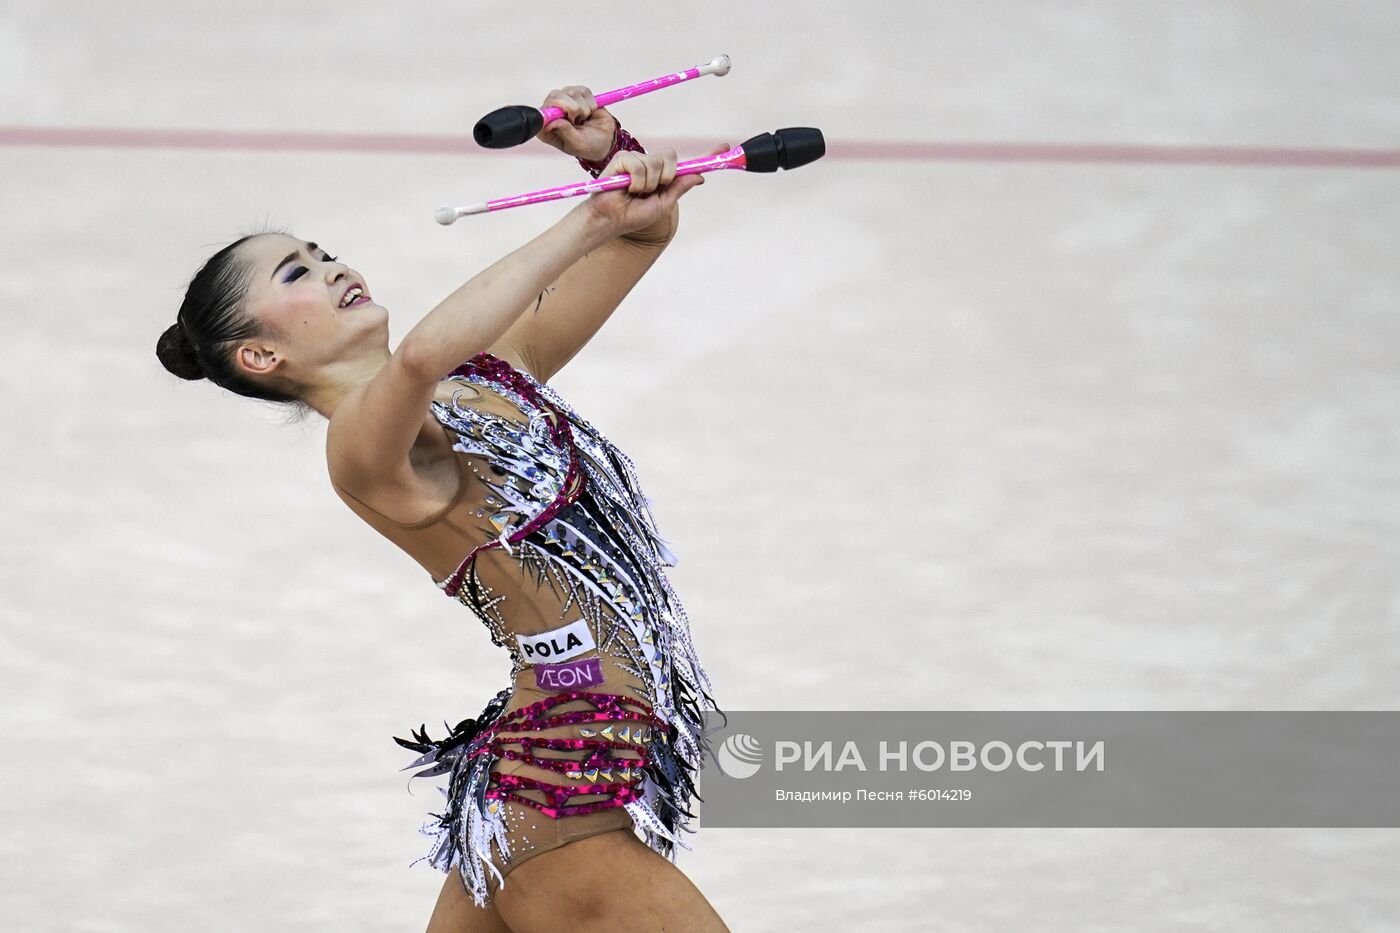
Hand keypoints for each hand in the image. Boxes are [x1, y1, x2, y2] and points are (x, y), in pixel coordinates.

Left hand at [536, 86, 616, 161]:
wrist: (606, 140)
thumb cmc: (589, 146)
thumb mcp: (577, 144)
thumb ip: (565, 132)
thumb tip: (552, 123)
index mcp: (547, 127)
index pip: (543, 112)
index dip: (556, 111)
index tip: (570, 119)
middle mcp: (554, 112)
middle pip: (556, 96)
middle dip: (572, 108)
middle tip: (577, 121)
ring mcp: (565, 101)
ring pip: (571, 92)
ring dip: (583, 108)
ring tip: (584, 119)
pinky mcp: (578, 94)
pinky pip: (583, 91)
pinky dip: (591, 103)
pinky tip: (589, 112)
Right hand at [582, 142, 730, 236]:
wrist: (612, 220)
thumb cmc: (633, 215)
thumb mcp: (663, 203)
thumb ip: (679, 187)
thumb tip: (700, 175)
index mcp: (662, 176)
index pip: (685, 164)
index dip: (705, 156)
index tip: (725, 148)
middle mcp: (651, 164)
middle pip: (670, 157)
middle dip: (665, 177)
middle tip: (652, 190)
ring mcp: (636, 160)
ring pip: (655, 162)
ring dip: (648, 183)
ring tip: (635, 192)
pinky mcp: (622, 159)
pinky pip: (639, 164)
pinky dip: (636, 180)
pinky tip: (627, 187)